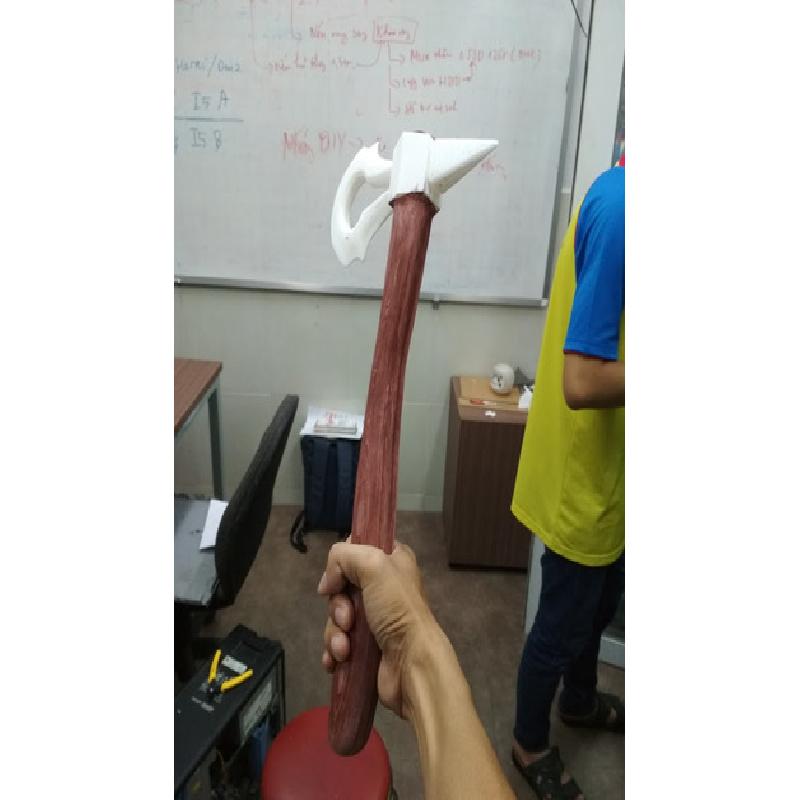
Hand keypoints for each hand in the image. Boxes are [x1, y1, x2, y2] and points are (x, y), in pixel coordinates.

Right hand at [318, 541, 440, 718]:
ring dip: (335, 633)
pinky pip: (337, 642)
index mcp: (392, 562)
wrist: (411, 664)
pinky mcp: (366, 647)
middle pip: (341, 587)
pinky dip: (334, 651)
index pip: (356, 550)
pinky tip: (337, 660)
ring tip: (345, 648)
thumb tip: (328, 584)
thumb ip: (344, 557)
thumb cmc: (398, 611)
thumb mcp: (374, 565)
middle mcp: (384, 588)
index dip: (341, 565)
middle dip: (337, 606)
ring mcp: (375, 619)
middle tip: (348, 620)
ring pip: (337, 617)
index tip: (337, 581)